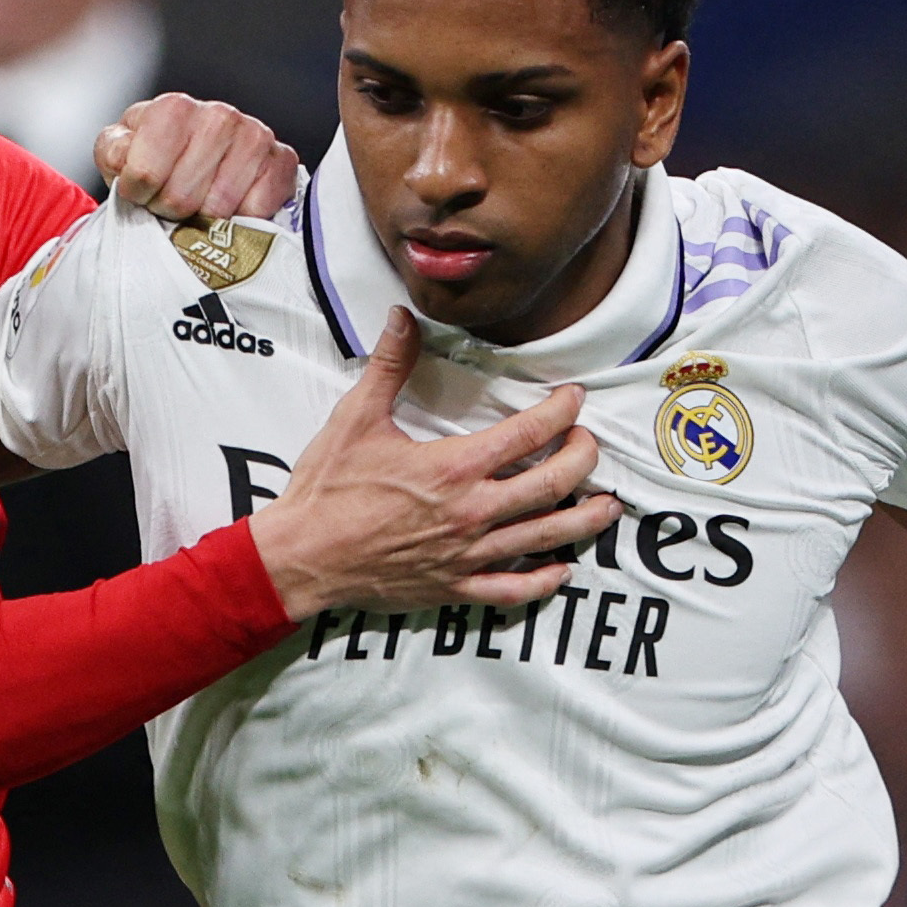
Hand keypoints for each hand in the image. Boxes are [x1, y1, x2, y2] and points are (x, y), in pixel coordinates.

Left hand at [92, 93, 302, 223]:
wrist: (200, 158)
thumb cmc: (156, 156)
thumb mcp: (120, 151)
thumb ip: (112, 152)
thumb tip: (124, 159)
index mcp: (173, 108)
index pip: (144, 175)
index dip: (138, 195)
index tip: (141, 192)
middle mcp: (218, 115)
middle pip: (181, 198)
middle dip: (170, 210)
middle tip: (172, 202)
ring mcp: (255, 136)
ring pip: (218, 209)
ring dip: (203, 220)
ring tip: (198, 204)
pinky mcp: (283, 162)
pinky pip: (256, 212)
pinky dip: (240, 222)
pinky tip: (230, 207)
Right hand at [243, 314, 618, 618]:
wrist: (299, 558)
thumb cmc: (326, 492)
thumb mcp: (356, 420)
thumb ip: (389, 366)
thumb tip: (403, 317)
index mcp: (453, 467)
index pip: (530, 433)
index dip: (562, 410)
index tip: (573, 399)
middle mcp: (471, 512)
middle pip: (554, 484)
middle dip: (583, 459)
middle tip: (588, 445)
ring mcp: (467, 555)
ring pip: (547, 537)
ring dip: (585, 521)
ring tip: (607, 507)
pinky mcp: (453, 588)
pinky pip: (512, 589)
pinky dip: (543, 581)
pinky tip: (561, 569)